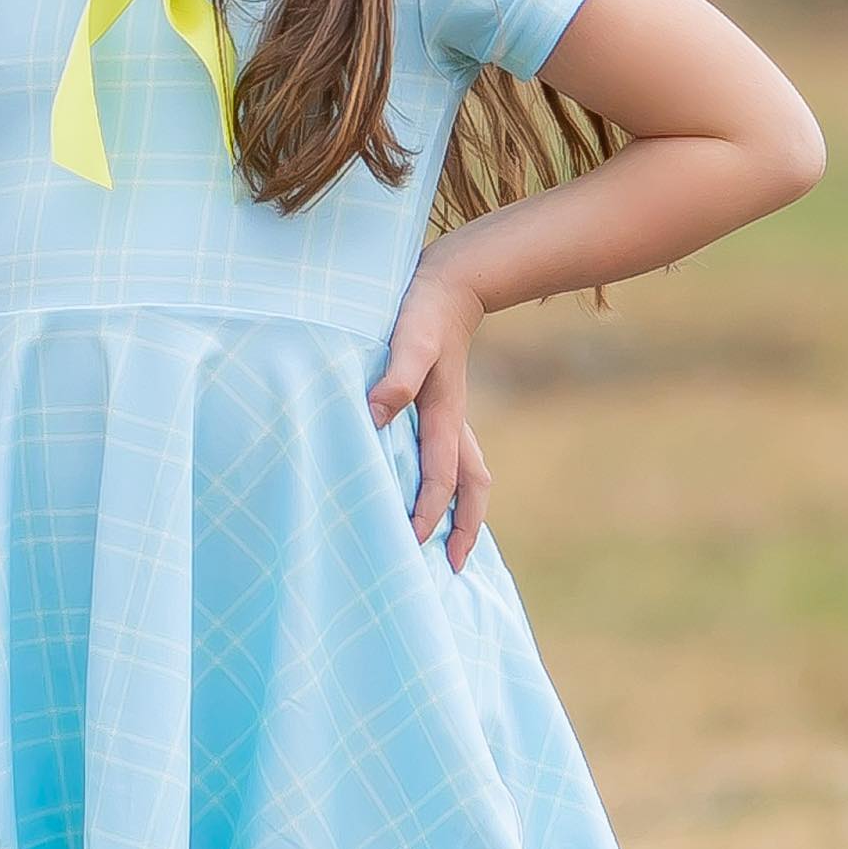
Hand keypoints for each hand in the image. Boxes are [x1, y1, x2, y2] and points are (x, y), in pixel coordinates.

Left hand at [369, 259, 491, 572]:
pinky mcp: (439, 402)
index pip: (441, 478)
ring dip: (461, 508)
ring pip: (467, 472)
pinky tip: (422, 483)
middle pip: (472, 486)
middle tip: (455, 568)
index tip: (411, 545)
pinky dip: (446, 479)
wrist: (449, 280)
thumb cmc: (423, 309)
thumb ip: (396, 376)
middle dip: (466, 527)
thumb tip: (375, 416)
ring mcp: (450, 413)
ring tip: (446, 540)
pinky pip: (450, 454)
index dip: (428, 514)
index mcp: (445, 415)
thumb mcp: (408, 338)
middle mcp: (452, 421)